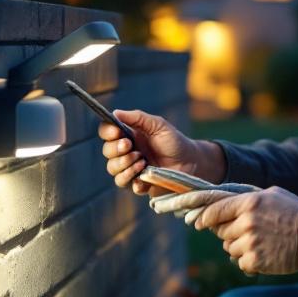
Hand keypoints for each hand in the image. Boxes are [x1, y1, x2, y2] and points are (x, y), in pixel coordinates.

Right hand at [99, 109, 224, 195]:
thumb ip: (137, 118)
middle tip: (131, 146)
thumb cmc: (174, 141)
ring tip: (141, 161)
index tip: (117, 132)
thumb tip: (115, 113)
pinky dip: (131, 178)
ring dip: (124, 164)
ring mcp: (130, 168)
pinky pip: (123, 183)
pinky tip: (143, 174)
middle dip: (116, 149)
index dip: (108, 132)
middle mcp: (126, 152)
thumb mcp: (157, 125)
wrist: (190, 162)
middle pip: (107, 151)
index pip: (107, 132)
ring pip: (112, 169)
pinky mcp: (137, 183)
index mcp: (128, 135)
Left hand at [154, 187, 297, 274]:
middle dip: (230, 233)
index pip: (215, 210)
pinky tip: (265, 254)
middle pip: (221, 232)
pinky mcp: (255, 261)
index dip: (204, 218)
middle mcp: (246, 222)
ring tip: (261, 243)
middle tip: (249, 233)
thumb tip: (224, 203)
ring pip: (229, 248)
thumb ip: (246, 199)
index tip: (198, 223)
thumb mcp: (272, 195)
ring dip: (240, 248)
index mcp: (249, 203)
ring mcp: (249, 243)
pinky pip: (240, 262)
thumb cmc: (295, 213)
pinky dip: (249, 261)